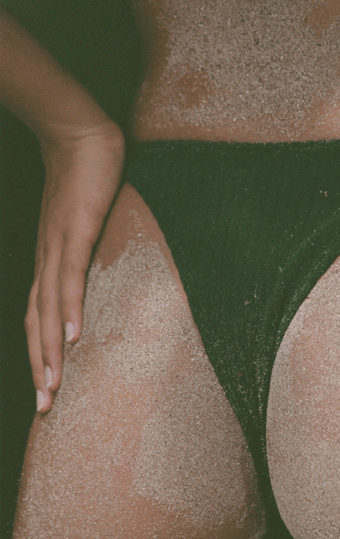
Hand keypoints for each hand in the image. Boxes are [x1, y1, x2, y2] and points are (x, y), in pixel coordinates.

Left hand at [26, 122, 124, 412]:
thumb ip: (89, 250)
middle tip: (45, 406)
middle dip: (39, 367)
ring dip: (48, 351)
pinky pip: (70, 276)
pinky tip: (73, 337)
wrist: (78, 133)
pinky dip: (69, 308)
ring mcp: (58, 246)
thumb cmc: (84, 177)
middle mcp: (46, 260)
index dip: (39, 355)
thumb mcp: (85, 224)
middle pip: (36, 323)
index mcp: (48, 261)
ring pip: (48, 308)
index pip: (39, 317)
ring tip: (54, 386)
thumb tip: (104, 273)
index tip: (47, 390)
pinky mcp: (76, 230)